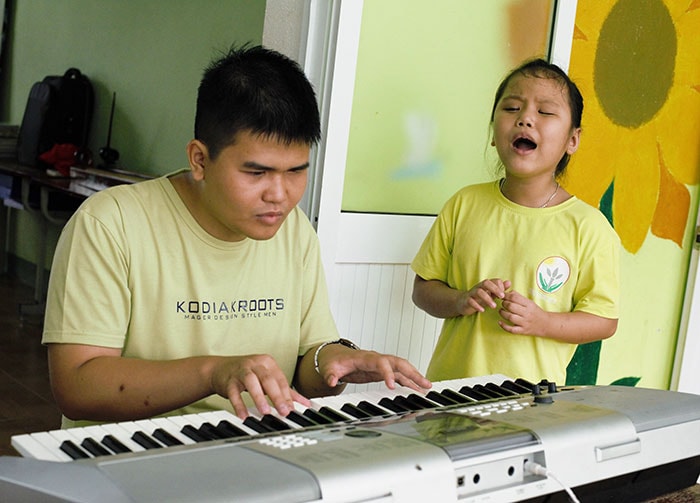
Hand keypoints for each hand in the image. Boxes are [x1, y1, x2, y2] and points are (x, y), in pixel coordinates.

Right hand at [210, 354, 310, 419]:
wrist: (220, 369)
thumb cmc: (248, 374)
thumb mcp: (268, 378)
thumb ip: (286, 391)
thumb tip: (305, 403)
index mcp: (268, 363)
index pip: (280, 380)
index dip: (287, 395)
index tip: (292, 410)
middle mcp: (255, 364)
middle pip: (268, 379)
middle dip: (277, 396)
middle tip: (284, 412)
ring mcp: (241, 371)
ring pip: (252, 383)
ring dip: (259, 398)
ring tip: (265, 412)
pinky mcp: (229, 380)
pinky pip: (234, 393)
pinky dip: (239, 405)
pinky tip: (243, 416)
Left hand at [317, 347, 431, 392]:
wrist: (335, 356)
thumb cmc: (334, 360)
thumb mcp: (329, 368)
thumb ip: (330, 374)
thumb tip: (331, 381)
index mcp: (365, 358)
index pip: (381, 363)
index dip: (388, 373)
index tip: (392, 386)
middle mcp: (377, 359)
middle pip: (398, 362)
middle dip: (412, 372)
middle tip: (424, 384)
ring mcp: (381, 364)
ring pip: (402, 368)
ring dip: (415, 377)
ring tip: (427, 388)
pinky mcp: (382, 371)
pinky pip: (399, 375)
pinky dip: (409, 381)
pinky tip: (417, 389)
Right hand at [458, 278, 511, 314]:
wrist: (462, 303)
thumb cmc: (479, 298)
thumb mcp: (490, 294)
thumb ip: (500, 289)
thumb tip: (509, 282)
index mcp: (486, 285)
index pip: (495, 281)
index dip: (501, 287)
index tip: (504, 296)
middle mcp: (478, 287)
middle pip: (486, 283)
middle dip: (495, 289)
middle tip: (501, 297)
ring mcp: (472, 293)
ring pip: (479, 292)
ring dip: (487, 298)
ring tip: (494, 306)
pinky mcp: (466, 300)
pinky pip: (470, 301)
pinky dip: (477, 305)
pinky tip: (482, 310)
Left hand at [498, 290, 546, 335]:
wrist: (546, 324)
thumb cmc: (535, 312)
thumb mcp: (530, 302)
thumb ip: (519, 297)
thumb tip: (508, 292)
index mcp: (529, 304)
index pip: (515, 297)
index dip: (506, 296)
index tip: (503, 296)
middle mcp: (527, 313)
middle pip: (511, 307)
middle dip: (504, 304)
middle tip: (502, 303)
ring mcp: (525, 323)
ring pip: (510, 317)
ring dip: (502, 313)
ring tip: (501, 311)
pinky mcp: (523, 331)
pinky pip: (512, 330)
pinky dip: (504, 326)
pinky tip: (500, 322)